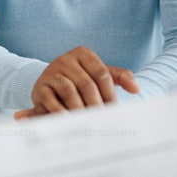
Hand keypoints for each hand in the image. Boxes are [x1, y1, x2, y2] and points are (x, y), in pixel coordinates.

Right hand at [13, 46, 138, 119]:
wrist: (49, 85)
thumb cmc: (80, 80)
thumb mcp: (99, 75)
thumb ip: (120, 77)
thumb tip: (136, 88)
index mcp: (83, 54)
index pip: (102, 73)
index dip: (110, 94)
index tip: (113, 110)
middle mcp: (65, 59)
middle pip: (87, 84)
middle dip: (96, 105)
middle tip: (102, 121)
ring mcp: (51, 72)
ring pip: (70, 91)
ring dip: (80, 110)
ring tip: (88, 123)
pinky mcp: (40, 87)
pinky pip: (52, 100)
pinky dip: (62, 113)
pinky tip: (70, 122)